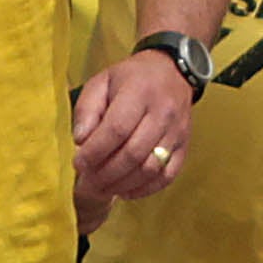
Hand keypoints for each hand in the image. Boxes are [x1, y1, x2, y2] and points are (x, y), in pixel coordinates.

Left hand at [71, 49, 197, 203]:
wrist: (172, 72)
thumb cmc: (130, 78)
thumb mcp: (101, 82)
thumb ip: (87, 109)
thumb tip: (81, 140)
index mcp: (139, 92)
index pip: (117, 129)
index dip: (95, 151)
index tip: (79, 163)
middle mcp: (162, 113)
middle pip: (133, 153)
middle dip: (106, 174)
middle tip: (88, 182)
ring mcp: (177, 132)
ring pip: (150, 168)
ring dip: (122, 184)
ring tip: (102, 189)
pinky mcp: (184, 146)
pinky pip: (167, 176)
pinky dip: (145, 190)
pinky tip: (125, 191)